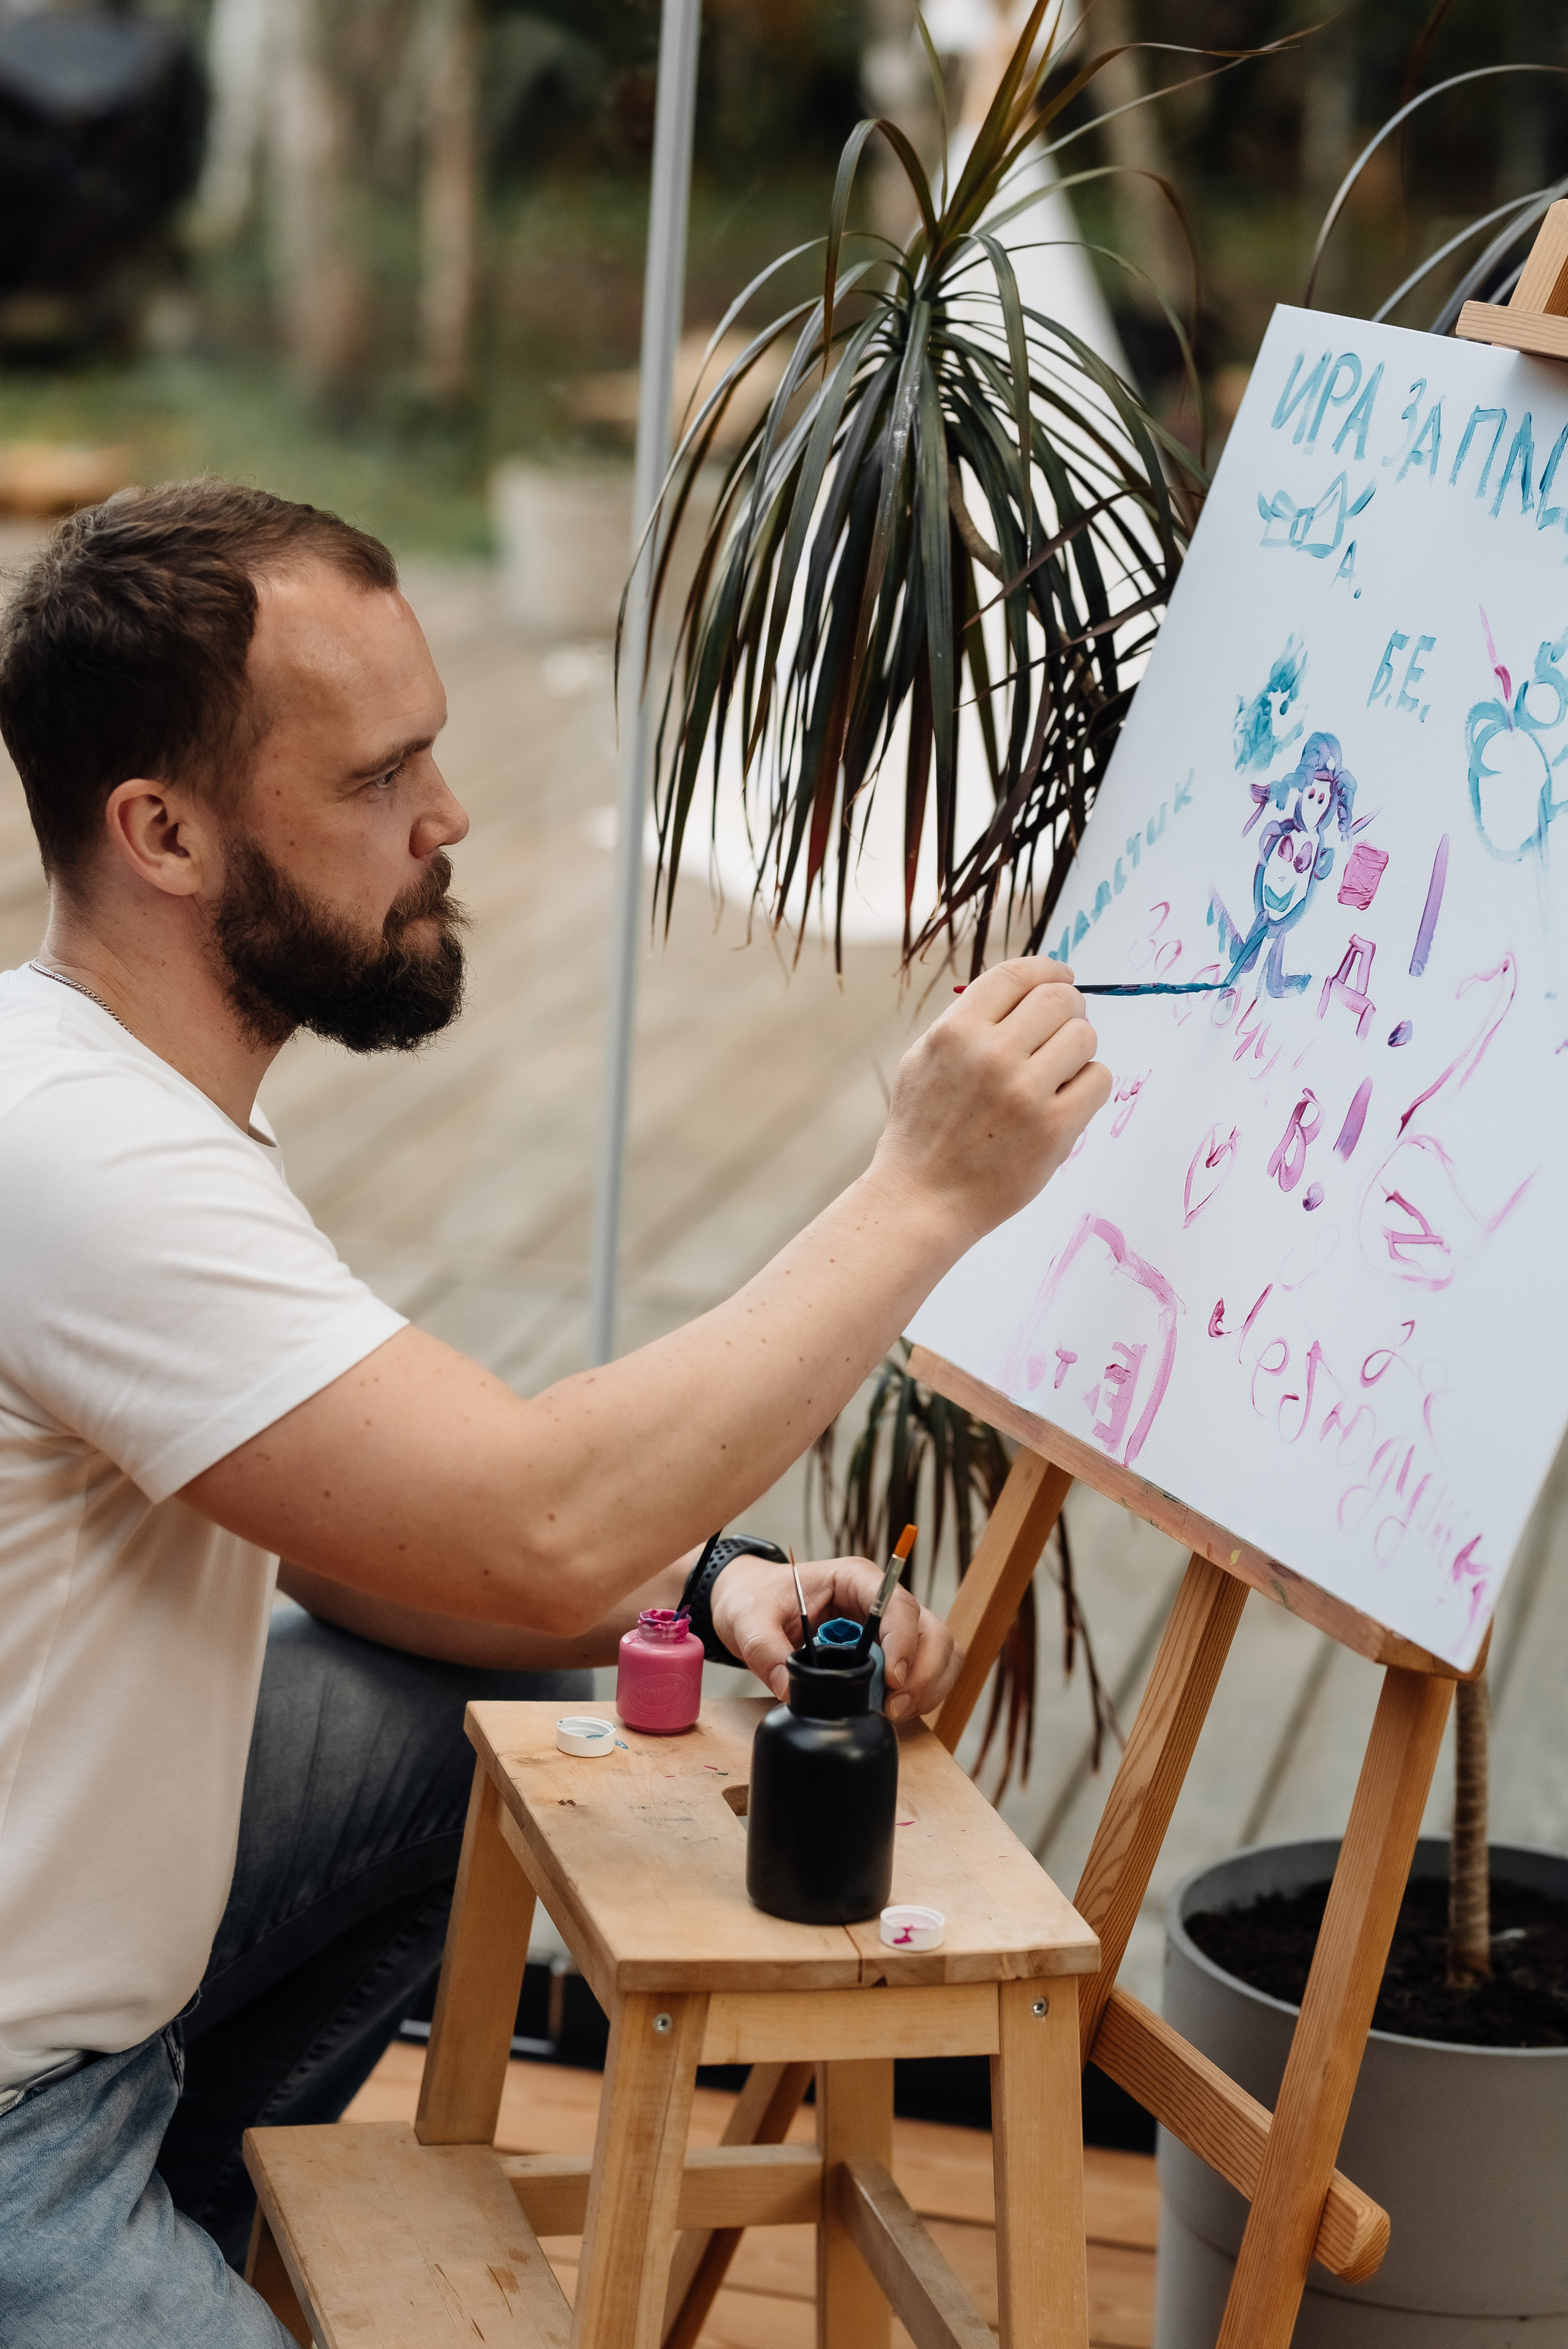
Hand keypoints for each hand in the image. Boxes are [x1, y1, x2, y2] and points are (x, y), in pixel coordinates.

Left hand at [708, 1553, 963, 1721]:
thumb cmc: (756, 1599)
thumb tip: (791, 1689)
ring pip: (939, 1651)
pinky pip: (927, 1669)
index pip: (898, 1605)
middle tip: (894, 1707)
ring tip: (896, 1712)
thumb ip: (765, 1651)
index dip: (904, 1642)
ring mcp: (890, 1626)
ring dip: (929, 1685)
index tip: (893, 1679)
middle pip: (930, 1630)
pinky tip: (896, 1709)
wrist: (753, 1604)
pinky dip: (923, 1692)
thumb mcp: (749, 1620)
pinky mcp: (890, 1650)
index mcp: (855, 1579)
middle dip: (923, 1673)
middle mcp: (882, 1599)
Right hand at [869, 957, 1109, 1240]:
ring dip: (1078, 1050)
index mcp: (955, 1031)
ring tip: (1055, 1074)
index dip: (1048, 969)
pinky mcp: (1054, 1129)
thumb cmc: (923, 1131)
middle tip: (1063, 1029)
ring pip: (1085, 1036)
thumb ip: (969, 1021)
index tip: (1061, 977)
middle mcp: (990, 1054)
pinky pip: (1099, 1079)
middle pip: (1061, 999)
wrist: (922, 1199)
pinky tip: (1064, 1101)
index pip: (1017, 973)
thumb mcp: (924, 1059)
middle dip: (1070, 1008)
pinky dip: (1088, 1086)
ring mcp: (1024, 1092)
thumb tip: (1025, 989)